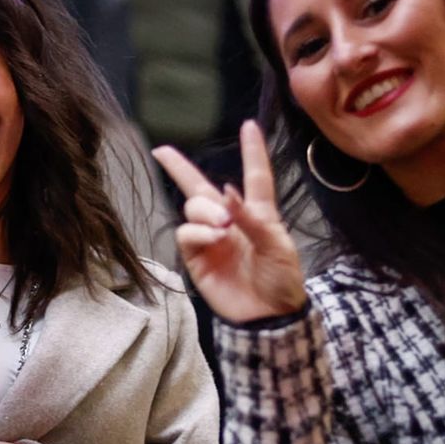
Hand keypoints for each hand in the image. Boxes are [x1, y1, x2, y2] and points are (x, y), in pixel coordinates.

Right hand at [153, 121, 306, 322]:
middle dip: (178, 166)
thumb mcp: (279, 247)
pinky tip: (214, 238)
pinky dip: (198, 231)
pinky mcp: (196, 257)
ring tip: (221, 227)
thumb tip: (227, 191)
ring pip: (192, 207)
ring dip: (204, 209)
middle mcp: (229, 221)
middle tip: (163, 153)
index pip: (255, 177)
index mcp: (257, 214)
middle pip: (200, 186)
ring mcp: (210, 238)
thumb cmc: (281, 282)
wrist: (268, 318)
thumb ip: (253, 219)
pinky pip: (186, 233)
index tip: (249, 125)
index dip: (252, 151)